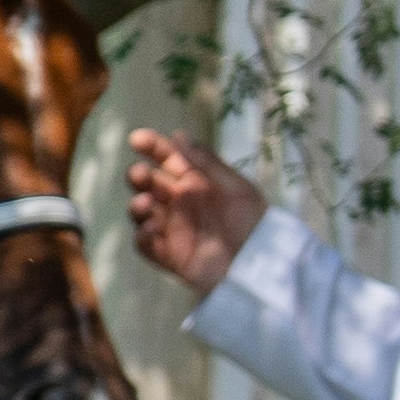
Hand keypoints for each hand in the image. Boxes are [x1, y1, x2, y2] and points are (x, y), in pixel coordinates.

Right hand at [117, 124, 264, 293]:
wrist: (263, 264)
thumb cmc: (253, 220)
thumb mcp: (236, 187)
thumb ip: (206, 163)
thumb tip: (177, 135)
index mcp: (194, 182)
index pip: (166, 159)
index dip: (152, 148)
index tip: (137, 139)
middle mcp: (178, 203)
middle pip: (149, 185)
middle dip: (139, 177)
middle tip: (140, 175)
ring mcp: (172, 228)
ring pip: (142, 213)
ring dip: (137, 206)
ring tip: (144, 203)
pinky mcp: (170, 256)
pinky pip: (147, 245)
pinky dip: (142, 236)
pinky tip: (151, 229)